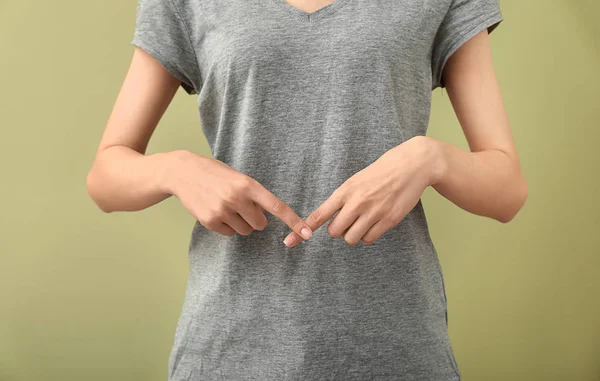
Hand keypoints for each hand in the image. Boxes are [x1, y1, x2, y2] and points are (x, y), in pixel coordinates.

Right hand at [167, 151, 312, 238]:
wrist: (183, 172)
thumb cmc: (216, 174)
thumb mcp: (238, 177)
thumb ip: (254, 195)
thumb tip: (267, 216)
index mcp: (248, 185)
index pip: (277, 207)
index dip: (294, 221)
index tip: (308, 233)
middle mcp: (237, 198)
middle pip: (260, 224)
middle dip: (255, 218)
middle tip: (242, 206)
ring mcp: (222, 211)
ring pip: (245, 231)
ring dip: (241, 223)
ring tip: (227, 207)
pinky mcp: (210, 221)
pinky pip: (229, 233)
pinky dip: (226, 226)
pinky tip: (216, 211)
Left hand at [283, 136, 441, 246]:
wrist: (412, 165)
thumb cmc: (382, 171)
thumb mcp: (357, 179)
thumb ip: (344, 197)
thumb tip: (332, 216)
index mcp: (346, 190)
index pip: (319, 214)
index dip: (302, 230)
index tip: (289, 242)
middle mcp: (357, 202)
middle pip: (335, 232)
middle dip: (339, 230)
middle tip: (348, 221)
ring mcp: (373, 212)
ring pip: (351, 238)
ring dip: (354, 235)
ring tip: (363, 222)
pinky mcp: (389, 220)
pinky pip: (370, 239)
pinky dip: (369, 236)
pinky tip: (374, 224)